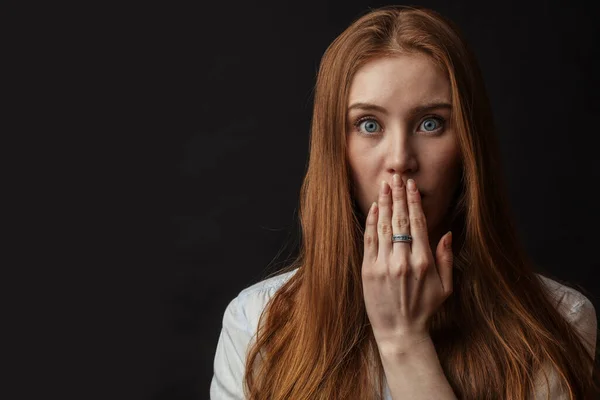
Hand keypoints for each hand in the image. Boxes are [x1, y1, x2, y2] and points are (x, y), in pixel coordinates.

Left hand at [361, 174, 453, 350]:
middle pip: (399, 220)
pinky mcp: (368, 270)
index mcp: (424, 262)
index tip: (411, 185)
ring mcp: (383, 265)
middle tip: (396, 177)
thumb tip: (446, 233)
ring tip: (384, 186)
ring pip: (383, 226)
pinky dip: (371, 222)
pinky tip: (374, 208)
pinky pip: (369, 240)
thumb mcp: (445, 287)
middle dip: (398, 196)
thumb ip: (446, 258)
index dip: (413, 202)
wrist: (399, 331)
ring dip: (384, 203)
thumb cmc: (424, 308)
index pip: (417, 223)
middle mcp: (403, 260)